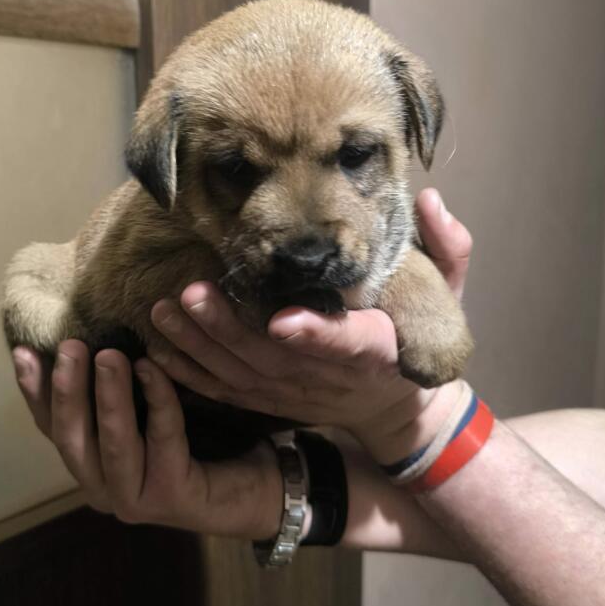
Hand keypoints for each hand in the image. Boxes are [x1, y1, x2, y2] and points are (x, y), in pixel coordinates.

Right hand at [12, 342, 282, 539]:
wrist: (255, 487)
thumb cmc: (200, 442)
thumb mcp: (147, 411)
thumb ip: (117, 390)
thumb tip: (86, 336)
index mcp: (90, 468)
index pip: (51, 429)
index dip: (34, 392)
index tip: (25, 351)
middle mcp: (104, 489)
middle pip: (71, 439)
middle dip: (67, 390)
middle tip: (72, 345)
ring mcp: (135, 499)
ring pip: (112, 443)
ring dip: (108, 397)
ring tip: (107, 355)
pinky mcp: (171, 497)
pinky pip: (162, 439)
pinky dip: (157, 400)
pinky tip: (152, 369)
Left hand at [149, 188, 472, 464]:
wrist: (398, 406)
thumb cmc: (416, 335)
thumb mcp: (446, 294)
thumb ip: (447, 248)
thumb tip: (430, 199)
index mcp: (379, 348)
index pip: (350, 342)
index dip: (316, 335)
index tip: (283, 320)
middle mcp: (333, 376)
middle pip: (277, 358)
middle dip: (230, 328)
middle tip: (191, 292)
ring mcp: (299, 394)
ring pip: (243, 377)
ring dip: (200, 347)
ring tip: (163, 312)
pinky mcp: (273, 402)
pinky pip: (227, 394)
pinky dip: (191, 377)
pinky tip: (157, 353)